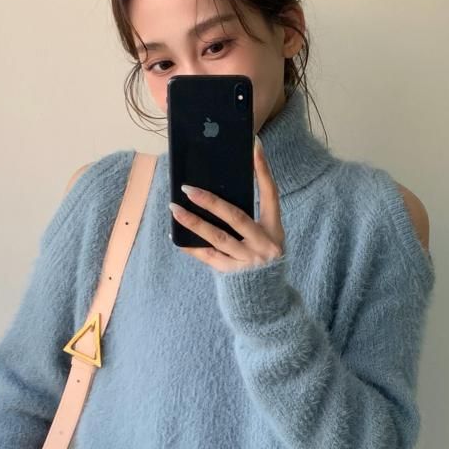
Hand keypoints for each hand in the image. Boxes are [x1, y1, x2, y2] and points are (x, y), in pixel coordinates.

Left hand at [169, 138, 285, 273]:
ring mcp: (247, 260)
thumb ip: (250, 222)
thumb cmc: (262, 262)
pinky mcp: (232, 274)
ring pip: (216, 237)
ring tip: (173, 208)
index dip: (263, 170)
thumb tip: (217, 196)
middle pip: (235, 217)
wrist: (266, 301)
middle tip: (188, 188)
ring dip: (193, 222)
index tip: (254, 147)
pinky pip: (206, 256)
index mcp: (275, 229)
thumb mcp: (266, 240)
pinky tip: (174, 235)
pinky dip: (189, 245)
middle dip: (211, 201)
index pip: (271, 193)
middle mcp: (263, 244)